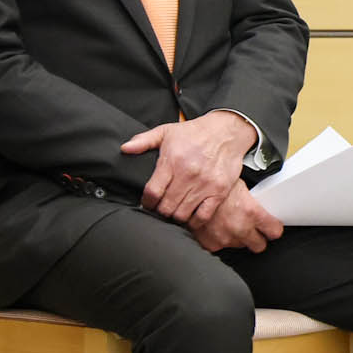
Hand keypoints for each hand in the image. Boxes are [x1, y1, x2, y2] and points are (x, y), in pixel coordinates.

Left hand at [123, 111, 256, 224]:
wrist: (227, 132)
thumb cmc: (195, 132)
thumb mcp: (167, 131)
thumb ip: (144, 141)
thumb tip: (125, 149)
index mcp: (173, 161)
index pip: (152, 193)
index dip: (147, 203)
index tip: (148, 203)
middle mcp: (189, 174)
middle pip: (166, 207)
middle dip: (160, 211)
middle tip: (161, 208)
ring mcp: (205, 184)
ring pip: (182, 214)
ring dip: (175, 216)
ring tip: (174, 211)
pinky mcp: (219, 191)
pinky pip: (203, 215)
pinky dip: (194, 221)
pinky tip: (190, 215)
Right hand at [189, 184, 282, 254]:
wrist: (186, 188)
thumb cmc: (212, 182)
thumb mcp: (238, 185)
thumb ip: (251, 199)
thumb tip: (261, 200)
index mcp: (251, 212)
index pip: (274, 232)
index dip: (273, 229)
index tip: (271, 228)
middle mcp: (240, 228)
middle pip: (259, 245)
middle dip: (257, 238)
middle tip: (253, 230)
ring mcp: (224, 238)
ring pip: (239, 246)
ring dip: (237, 238)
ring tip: (230, 224)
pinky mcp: (209, 244)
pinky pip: (220, 247)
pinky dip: (219, 239)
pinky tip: (217, 228)